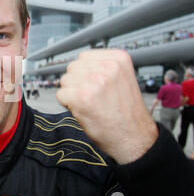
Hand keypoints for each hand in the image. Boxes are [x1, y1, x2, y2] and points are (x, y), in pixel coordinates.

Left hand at [56, 49, 157, 164]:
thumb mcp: (122, 79)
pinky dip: (67, 104)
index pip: (84, 57)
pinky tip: (82, 110)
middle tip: (91, 97)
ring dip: (71, 93)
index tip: (94, 85)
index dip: (84, 73)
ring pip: (65, 80)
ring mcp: (94, 82)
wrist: (134, 138)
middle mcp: (108, 67)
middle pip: (73, 67)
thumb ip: (102, 68)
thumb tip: (78, 65)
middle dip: (77, 82)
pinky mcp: (81, 98)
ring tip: (89, 104)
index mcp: (119, 59)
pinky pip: (60, 95)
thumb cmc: (126, 113)